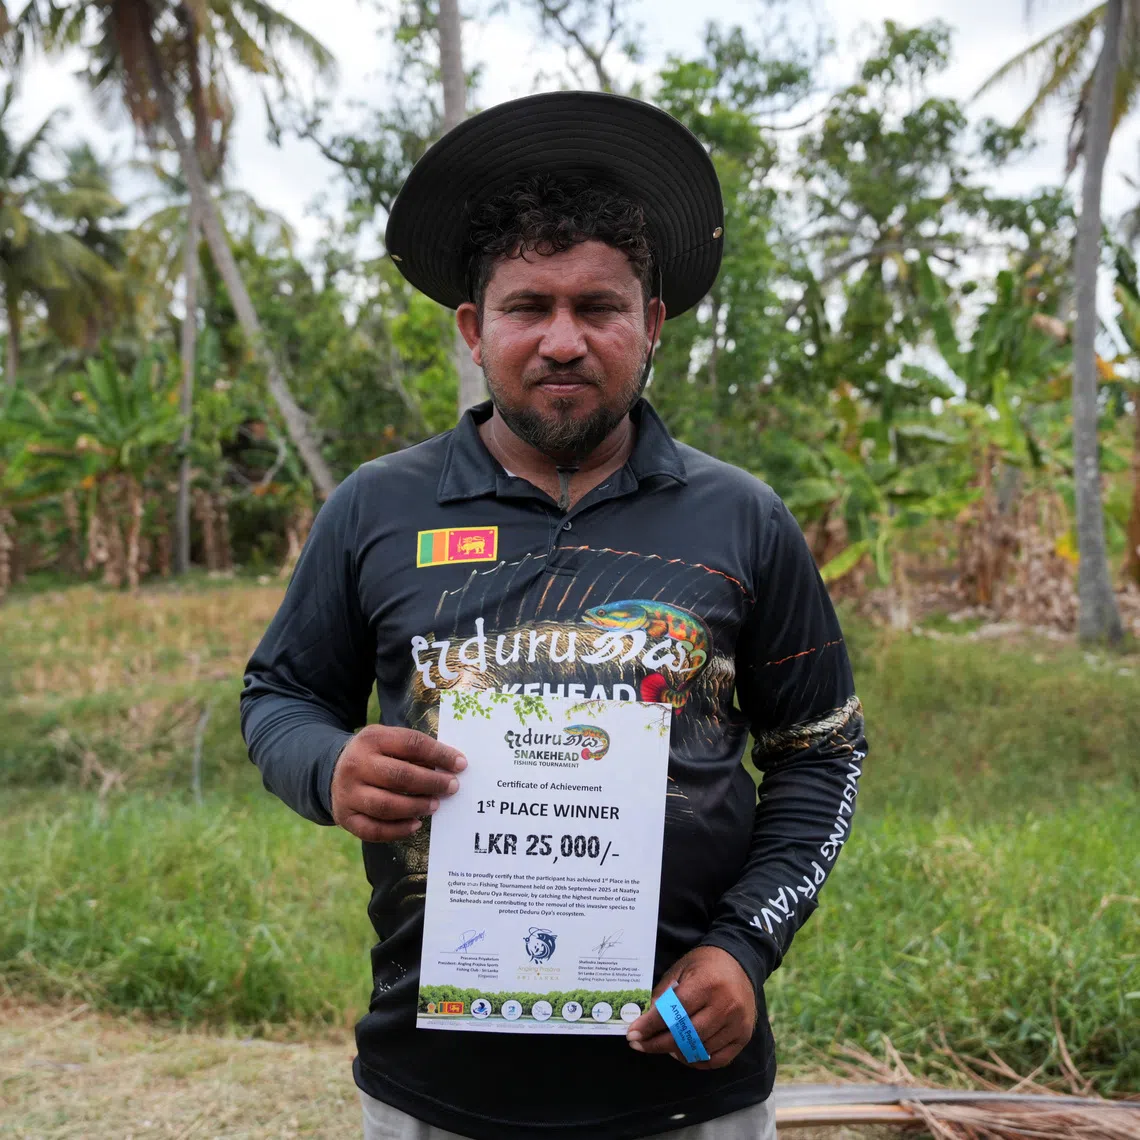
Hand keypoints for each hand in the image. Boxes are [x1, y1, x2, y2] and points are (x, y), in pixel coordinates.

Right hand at [330, 725, 466, 841]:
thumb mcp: (389, 740)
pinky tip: (416, 824)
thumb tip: (452, 765)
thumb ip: (415, 750)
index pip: (411, 744)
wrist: (333, 769)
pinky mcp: (345, 816)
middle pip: (399, 776)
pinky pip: (373, 830)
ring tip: (436, 805)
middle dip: (431, 783)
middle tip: (452, 787)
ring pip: (386, 805)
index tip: (461, 764)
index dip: (439, 754)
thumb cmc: (374, 754)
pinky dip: (398, 830)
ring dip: (416, 807)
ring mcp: (348, 792)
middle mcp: (356, 765)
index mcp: (371, 739)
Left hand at [626, 946, 755, 1069]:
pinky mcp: (744, 1036)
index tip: (632, 1035)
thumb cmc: (705, 964)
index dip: (651, 1026)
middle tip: (640, 1045)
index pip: (674, 1012)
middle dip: (658, 1044)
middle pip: (686, 1035)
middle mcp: (725, 1006)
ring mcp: (737, 1023)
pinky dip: (698, 1061)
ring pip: (700, 1049)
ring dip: (676, 1052)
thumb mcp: (680, 970)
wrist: (740, 961)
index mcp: (707, 984)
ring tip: (662, 1046)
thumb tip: (644, 1021)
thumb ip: (663, 995)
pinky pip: (718, 1060)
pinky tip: (684, 1053)